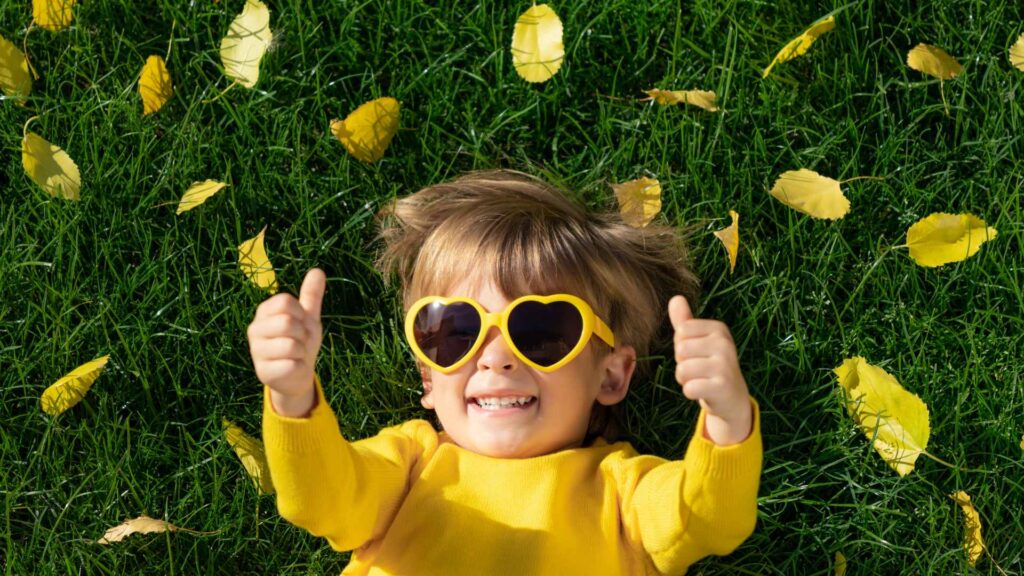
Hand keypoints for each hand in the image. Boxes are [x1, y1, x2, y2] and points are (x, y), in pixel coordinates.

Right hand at [248, 268, 325, 416]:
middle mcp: (255, 329)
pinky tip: (291, 368)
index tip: (300, 323)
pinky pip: (291, 364)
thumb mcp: (308, 318)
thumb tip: (318, 270)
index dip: (301, 314)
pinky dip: (299, 367)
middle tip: (299, 342)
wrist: (298, 375)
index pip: (285, 301)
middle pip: (287, 322)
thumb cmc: (301, 341)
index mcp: (264, 312)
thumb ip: (311, 295)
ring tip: (295, 355)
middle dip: (302, 334)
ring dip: (301, 352)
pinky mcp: (263, 372)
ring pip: (291, 345)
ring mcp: (256, 351)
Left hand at [669, 295, 751, 444]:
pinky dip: (690, 392)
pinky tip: (704, 392)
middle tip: (700, 370)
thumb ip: (685, 321)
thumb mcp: (699, 341)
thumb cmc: (709, 365)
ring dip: (686, 379)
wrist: (732, 397)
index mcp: (719, 329)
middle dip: (683, 363)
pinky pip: (689, 388)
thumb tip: (675, 298)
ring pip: (682, 370)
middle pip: (680, 350)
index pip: (681, 331)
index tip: (698, 354)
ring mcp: (725, 365)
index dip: (682, 346)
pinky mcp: (722, 386)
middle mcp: (725, 343)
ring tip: (702, 380)